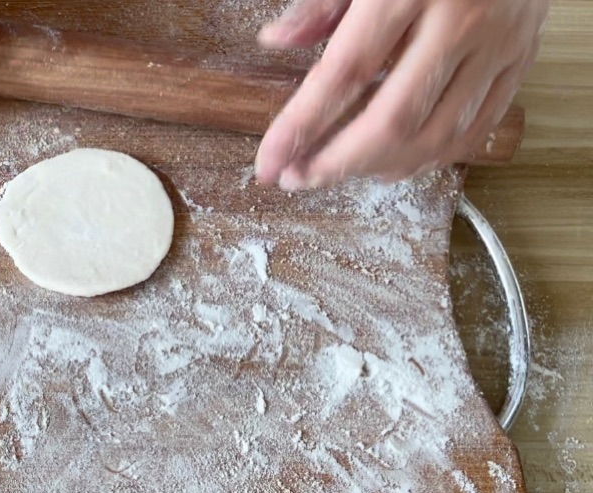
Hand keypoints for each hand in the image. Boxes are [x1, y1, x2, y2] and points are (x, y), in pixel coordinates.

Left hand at [254, 0, 548, 189]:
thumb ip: (323, 2)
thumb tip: (276, 39)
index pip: (345, 72)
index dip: (301, 126)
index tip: (268, 163)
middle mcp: (460, 21)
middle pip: (393, 120)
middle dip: (337, 163)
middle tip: (297, 177)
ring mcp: (498, 44)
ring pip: (436, 135)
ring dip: (379, 168)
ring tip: (339, 171)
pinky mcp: (521, 60)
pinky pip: (476, 129)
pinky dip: (430, 158)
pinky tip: (393, 164)